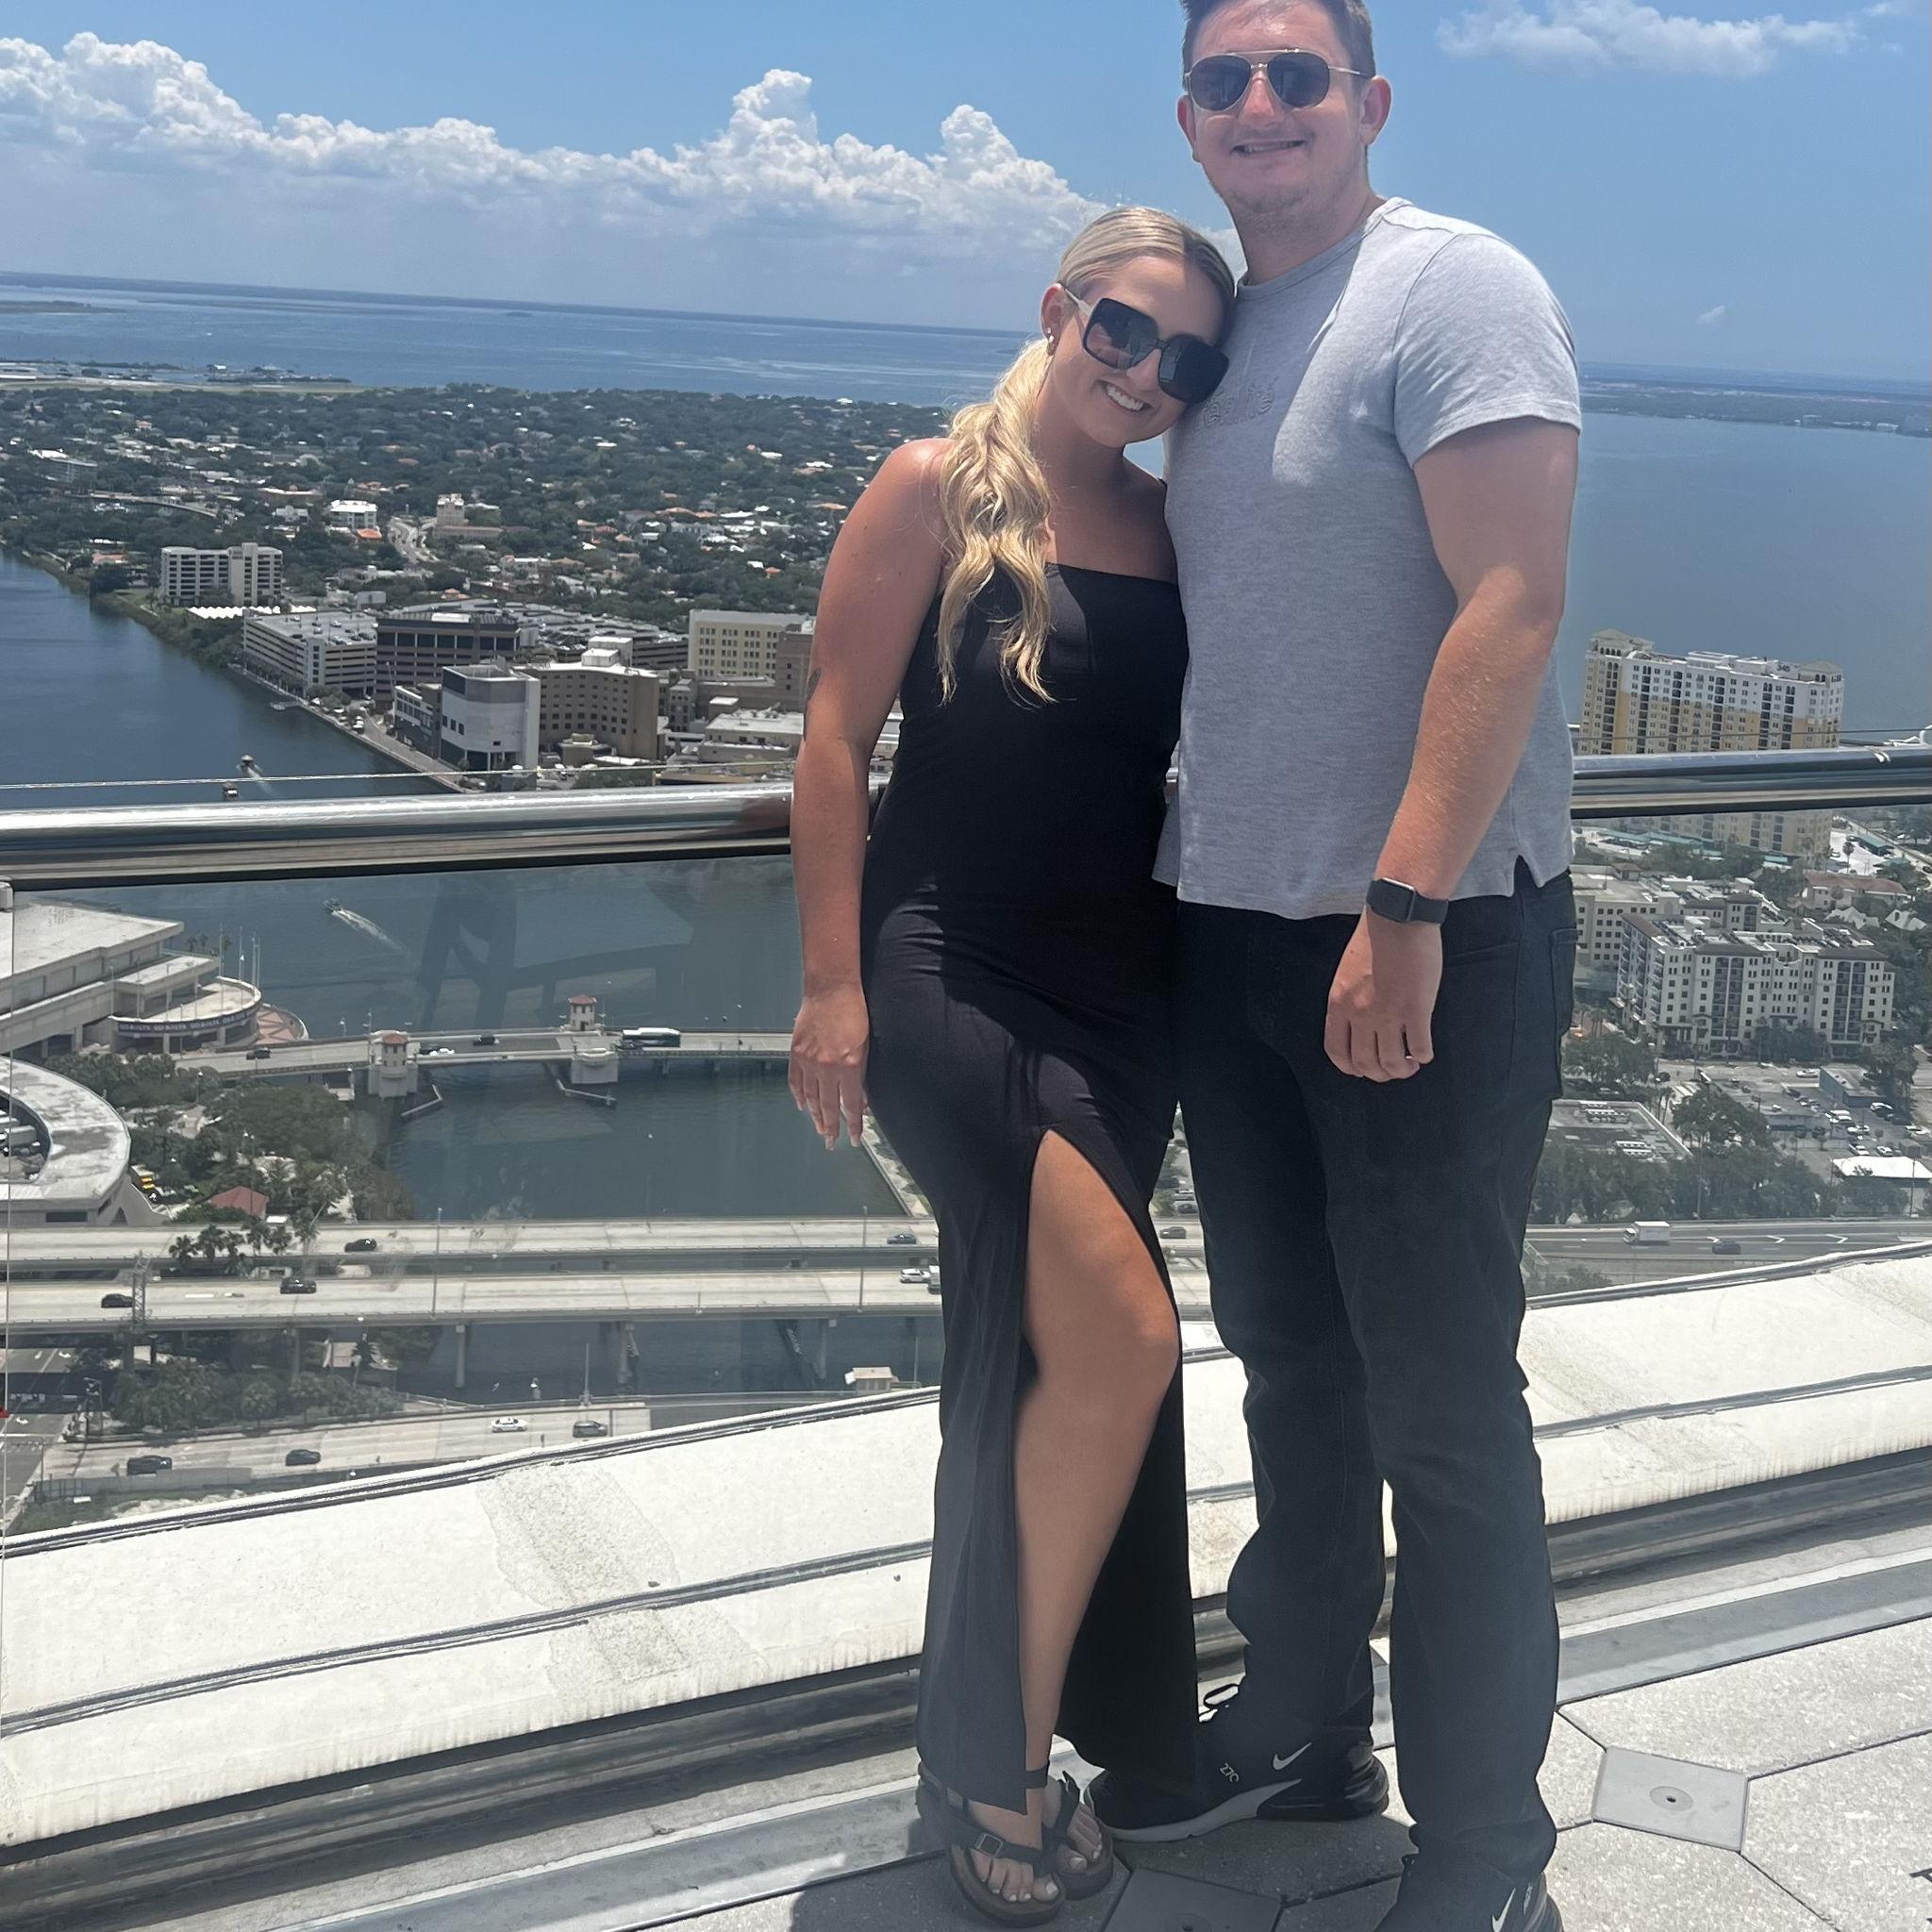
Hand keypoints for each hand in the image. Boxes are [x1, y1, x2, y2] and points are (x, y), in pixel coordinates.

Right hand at [790, 985, 869, 1147]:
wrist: (831, 989)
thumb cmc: (852, 1012)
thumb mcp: (866, 1047)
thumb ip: (861, 1076)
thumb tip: (860, 1099)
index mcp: (848, 1065)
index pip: (850, 1105)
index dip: (852, 1125)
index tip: (853, 1138)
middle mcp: (826, 1066)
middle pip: (827, 1106)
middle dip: (831, 1127)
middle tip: (831, 1141)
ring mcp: (808, 1060)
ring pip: (809, 1097)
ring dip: (815, 1115)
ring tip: (820, 1128)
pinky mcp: (796, 1053)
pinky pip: (795, 1081)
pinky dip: (799, 1096)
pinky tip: (802, 1105)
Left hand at [1325, 912, 1442, 1081]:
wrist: (1397, 918)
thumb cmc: (1374, 939)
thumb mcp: (1347, 974)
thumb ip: (1350, 1001)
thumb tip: (1361, 1025)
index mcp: (1339, 1004)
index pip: (1337, 1051)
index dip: (1351, 1067)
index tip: (1363, 1069)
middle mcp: (1359, 1014)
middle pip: (1365, 1064)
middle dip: (1381, 1074)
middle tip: (1394, 1068)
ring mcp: (1388, 1014)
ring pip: (1392, 1063)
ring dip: (1403, 1070)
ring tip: (1411, 1063)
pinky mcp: (1416, 1009)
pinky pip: (1420, 1048)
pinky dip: (1423, 1056)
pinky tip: (1425, 1050)